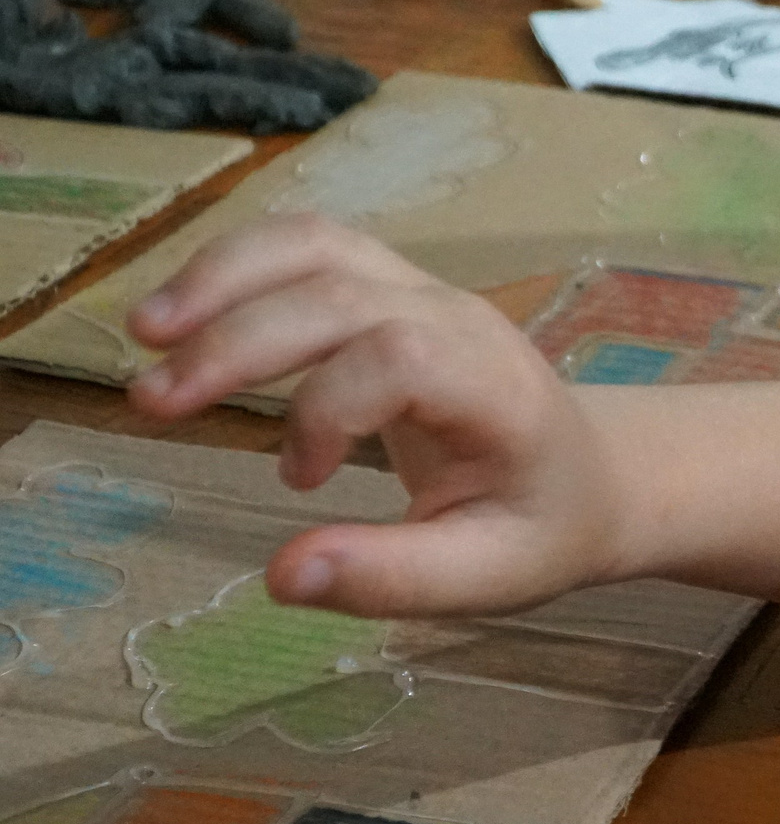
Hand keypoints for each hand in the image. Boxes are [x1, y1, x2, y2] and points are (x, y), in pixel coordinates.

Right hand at [126, 215, 619, 618]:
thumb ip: (393, 579)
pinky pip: (310, 247)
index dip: (327, 408)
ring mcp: (424, 291)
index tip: (299, 481)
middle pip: (338, 289)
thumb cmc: (539, 525)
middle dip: (237, 338)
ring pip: (317, 245)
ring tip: (143, 335)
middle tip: (152, 403)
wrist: (592, 472)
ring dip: (222, 277)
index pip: (400, 354)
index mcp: (496, 388)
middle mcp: (460, 319)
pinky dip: (237, 267)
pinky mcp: (389, 286)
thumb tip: (283, 577)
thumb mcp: (488, 576)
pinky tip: (181, 317)